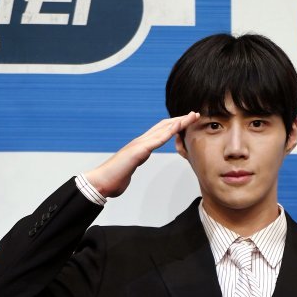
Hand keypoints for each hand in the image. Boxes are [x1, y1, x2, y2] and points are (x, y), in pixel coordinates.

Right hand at [84, 111, 200, 197]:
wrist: (101, 182)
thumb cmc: (114, 178)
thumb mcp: (129, 169)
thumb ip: (134, 163)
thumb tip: (135, 163)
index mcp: (140, 147)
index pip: (160, 132)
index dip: (174, 126)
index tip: (187, 123)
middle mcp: (140, 142)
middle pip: (164, 126)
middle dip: (180, 120)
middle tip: (194, 114)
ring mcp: (139, 145)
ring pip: (163, 129)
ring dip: (179, 122)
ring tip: (192, 116)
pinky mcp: (138, 152)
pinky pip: (156, 140)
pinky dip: (168, 132)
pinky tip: (178, 126)